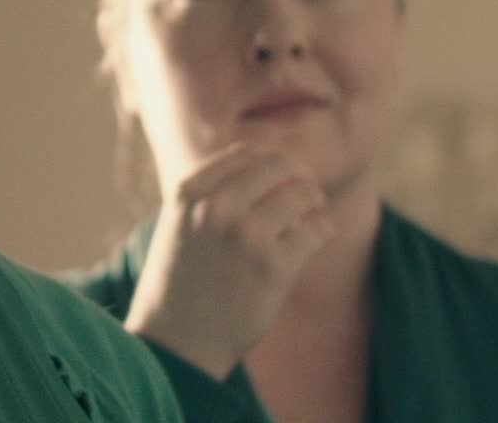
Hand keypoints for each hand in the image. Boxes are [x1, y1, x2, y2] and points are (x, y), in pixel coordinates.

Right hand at [123, 142, 332, 378]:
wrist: (173, 345)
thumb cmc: (179, 285)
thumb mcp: (179, 224)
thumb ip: (211, 194)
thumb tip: (266, 164)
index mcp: (189, 192)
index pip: (246, 152)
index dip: (274, 159)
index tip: (286, 174)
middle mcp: (215, 207)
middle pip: (278, 165)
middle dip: (300, 176)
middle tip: (308, 194)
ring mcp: (245, 235)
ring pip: (302, 194)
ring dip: (314, 203)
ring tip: (312, 217)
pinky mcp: (273, 266)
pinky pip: (317, 230)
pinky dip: (323, 230)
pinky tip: (317, 238)